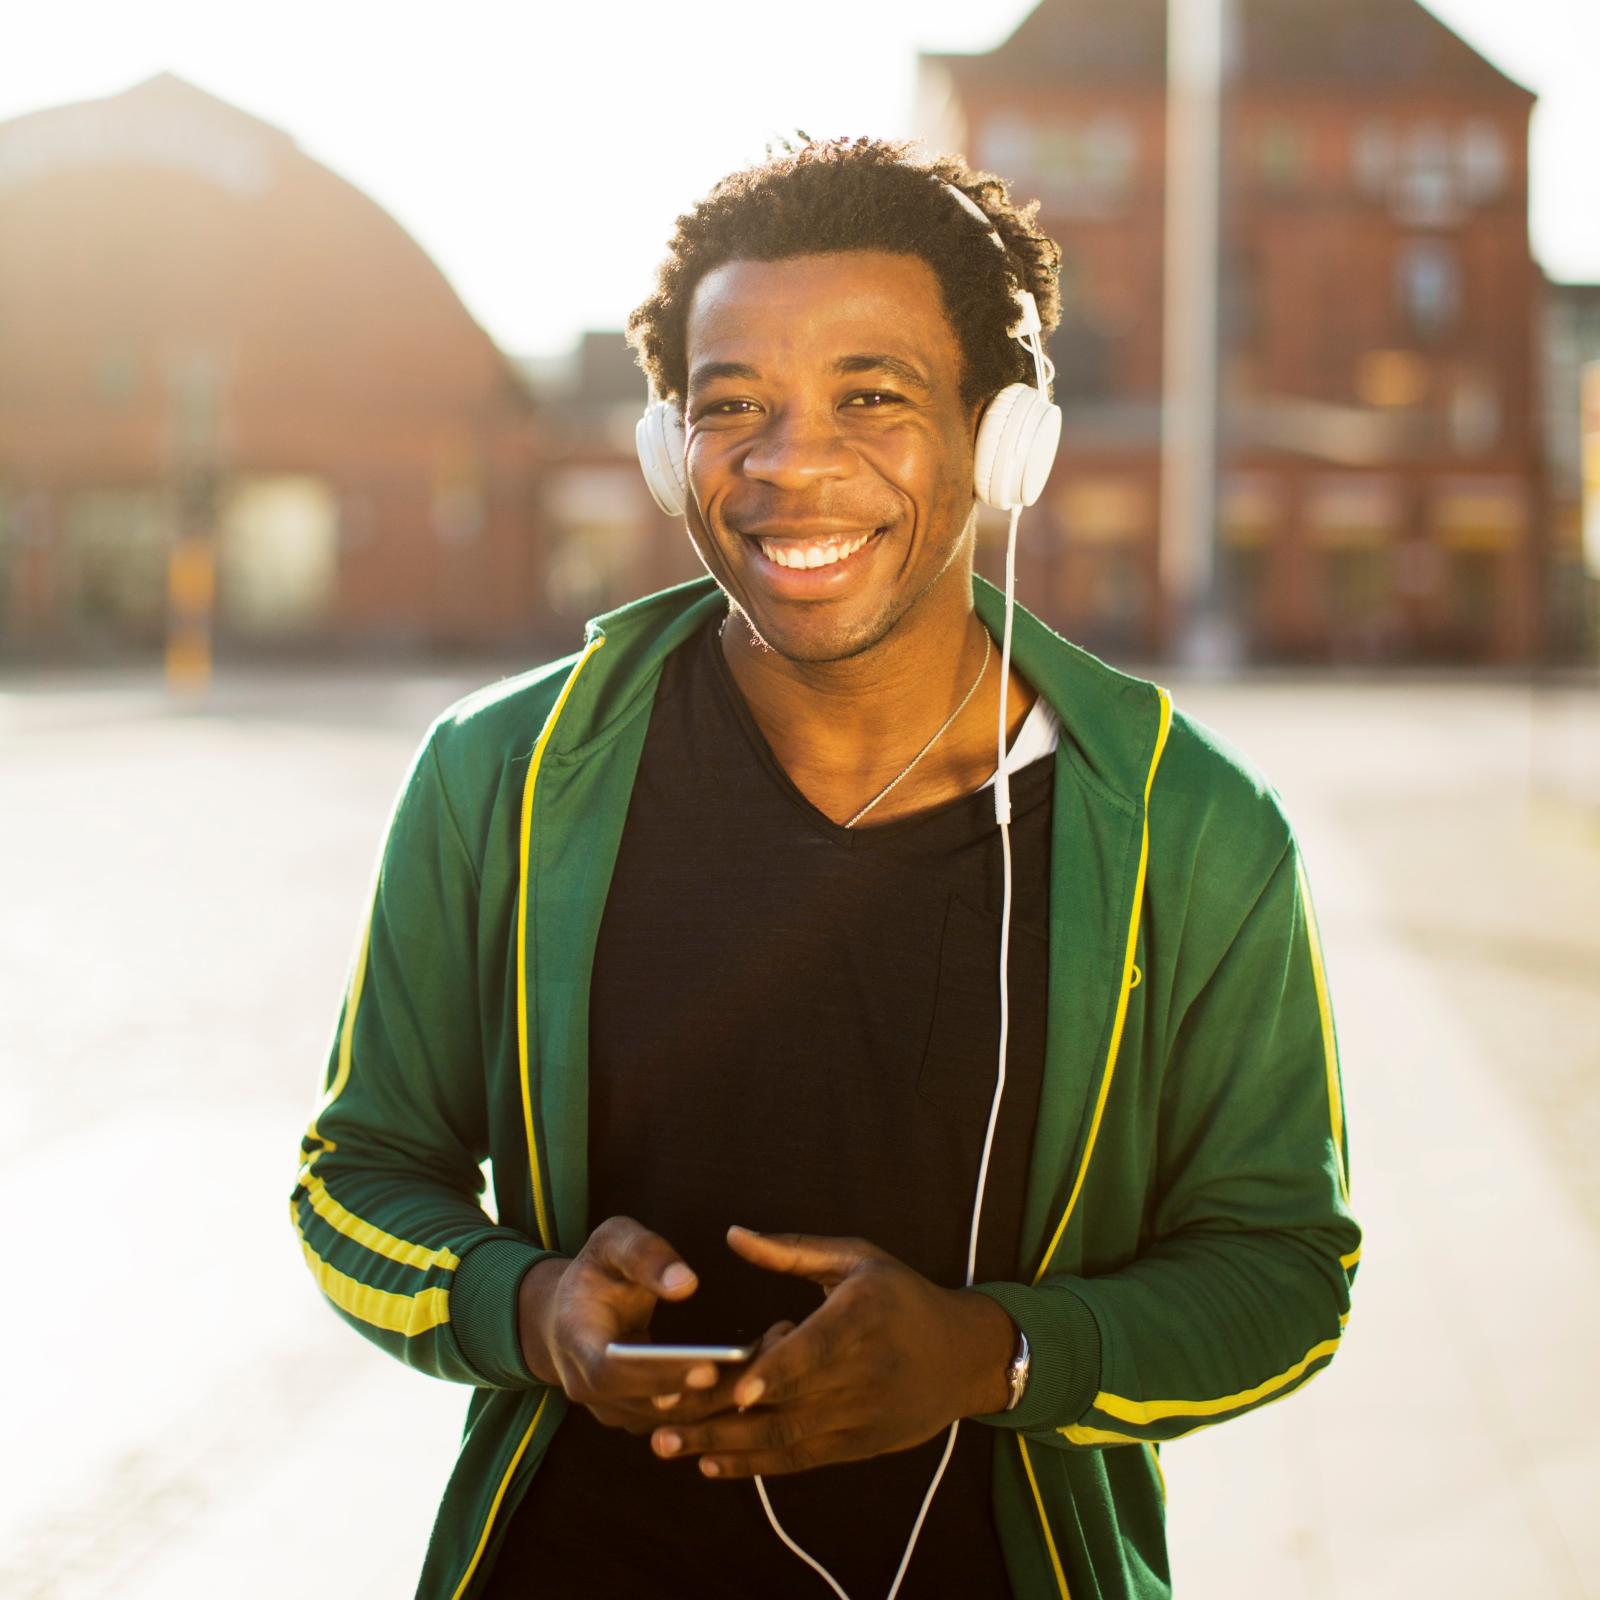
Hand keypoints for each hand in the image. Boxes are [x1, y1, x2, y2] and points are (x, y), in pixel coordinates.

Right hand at [517, 1215, 789, 1433]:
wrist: (570, 1314)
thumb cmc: (596, 1270)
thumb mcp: (612, 1242)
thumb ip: (644, 1254)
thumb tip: (685, 1284)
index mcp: (577, 1347)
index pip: (614, 1373)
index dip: (659, 1375)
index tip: (707, 1368)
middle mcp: (593, 1393)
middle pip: (653, 1405)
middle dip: (710, 1390)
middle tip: (765, 1361)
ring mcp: (618, 1411)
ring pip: (675, 1419)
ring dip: (725, 1396)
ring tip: (775, 1356)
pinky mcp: (643, 1418)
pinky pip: (684, 1418)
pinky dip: (722, 1399)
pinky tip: (764, 1370)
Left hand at [649, 1227, 1015, 1478]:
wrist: (963, 1357)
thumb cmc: (900, 1296)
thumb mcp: (855, 1258)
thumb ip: (791, 1248)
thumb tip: (732, 1235)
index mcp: (865, 1313)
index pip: (819, 1347)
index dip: (780, 1369)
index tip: (739, 1389)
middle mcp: (864, 1370)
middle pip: (787, 1398)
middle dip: (720, 1411)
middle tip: (660, 1416)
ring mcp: (861, 1414)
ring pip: (784, 1436)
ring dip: (722, 1444)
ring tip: (667, 1444)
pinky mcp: (857, 1445)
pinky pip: (799, 1460)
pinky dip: (753, 1465)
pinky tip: (709, 1463)